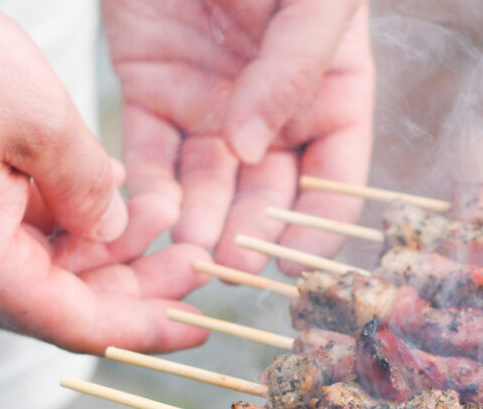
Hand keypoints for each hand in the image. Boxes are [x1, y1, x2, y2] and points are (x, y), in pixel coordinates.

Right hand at [0, 0, 208, 353]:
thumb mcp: (38, 117)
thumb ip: (89, 188)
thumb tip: (110, 228)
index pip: (80, 326)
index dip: (147, 330)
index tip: (200, 328)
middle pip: (66, 302)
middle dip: (137, 283)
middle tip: (196, 261)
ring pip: (44, 268)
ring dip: (107, 245)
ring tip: (165, 209)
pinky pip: (14, 234)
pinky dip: (66, 219)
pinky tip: (111, 189)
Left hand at [103, 0, 374, 271]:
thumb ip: (295, 68)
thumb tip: (251, 148)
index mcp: (330, 93)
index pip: (334, 178)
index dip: (317, 225)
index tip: (294, 261)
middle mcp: (274, 111)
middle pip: (268, 193)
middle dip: (250, 233)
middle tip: (231, 266)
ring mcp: (212, 105)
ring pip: (209, 186)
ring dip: (199, 224)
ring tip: (189, 255)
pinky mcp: (152, 91)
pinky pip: (152, 155)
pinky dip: (148, 191)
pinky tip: (150, 220)